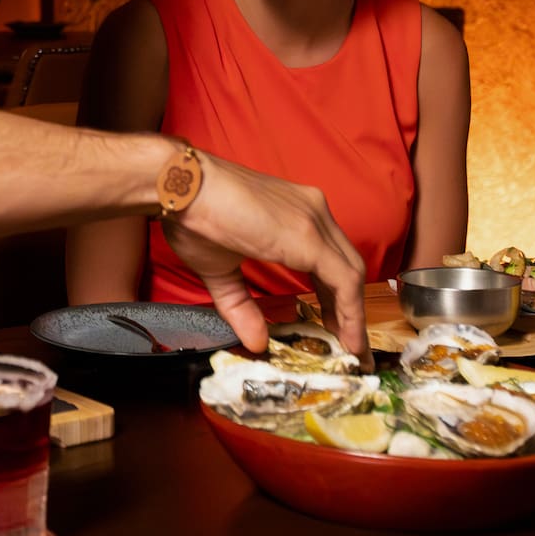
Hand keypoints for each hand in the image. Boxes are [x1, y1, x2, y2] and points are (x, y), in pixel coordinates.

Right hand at [159, 153, 369, 362]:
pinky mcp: (309, 236)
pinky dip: (350, 312)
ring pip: (351, 273)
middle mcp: (313, 211)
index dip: (336, 298)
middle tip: (347, 345)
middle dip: (350, 309)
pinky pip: (344, 280)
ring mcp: (314, 220)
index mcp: (296, 212)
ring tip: (352, 349)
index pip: (330, 259)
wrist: (180, 186)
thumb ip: (242, 305)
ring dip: (354, 315)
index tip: (334, 327)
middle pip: (347, 267)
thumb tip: (256, 342)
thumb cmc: (194, 216)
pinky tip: (347, 336)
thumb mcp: (220, 269)